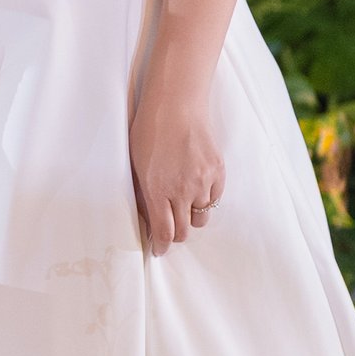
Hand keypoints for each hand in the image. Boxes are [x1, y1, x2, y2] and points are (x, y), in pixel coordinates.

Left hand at [130, 79, 224, 251]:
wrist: (177, 106)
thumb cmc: (149, 132)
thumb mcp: (136, 166)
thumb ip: (144, 194)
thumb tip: (149, 218)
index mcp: (157, 190)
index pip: (164, 232)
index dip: (162, 246)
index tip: (159, 250)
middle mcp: (182, 191)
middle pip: (185, 231)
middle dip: (176, 234)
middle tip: (170, 229)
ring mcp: (203, 182)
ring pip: (201, 217)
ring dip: (191, 216)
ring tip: (183, 203)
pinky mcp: (218, 173)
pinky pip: (214, 199)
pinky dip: (205, 199)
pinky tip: (196, 188)